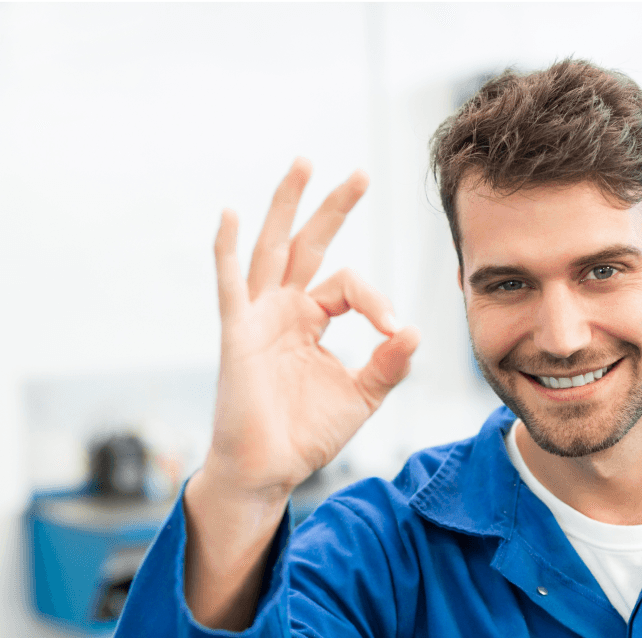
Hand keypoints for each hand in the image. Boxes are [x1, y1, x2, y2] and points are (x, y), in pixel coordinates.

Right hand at [203, 159, 419, 504]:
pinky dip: (227, 250)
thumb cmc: (307, 434)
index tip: (395, 330)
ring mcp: (257, 318)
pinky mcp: (237, 335)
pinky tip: (229, 214)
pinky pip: (230, 286)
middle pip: (309, 246)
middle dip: (333, 208)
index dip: (377, 301)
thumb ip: (388, 365)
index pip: (347, 286)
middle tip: (360, 173)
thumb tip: (415, 330)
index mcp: (311, 321)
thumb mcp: (361, 396)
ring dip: (287, 206)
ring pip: (273, 250)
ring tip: (303, 163)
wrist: (269, 470)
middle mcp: (283, 310)